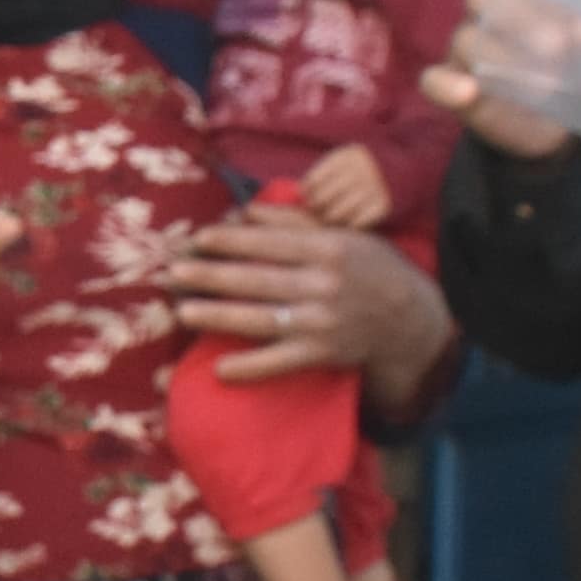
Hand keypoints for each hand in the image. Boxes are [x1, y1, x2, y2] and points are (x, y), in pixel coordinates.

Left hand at [166, 207, 459, 407]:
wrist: (407, 317)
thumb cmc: (368, 266)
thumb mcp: (342, 233)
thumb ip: (293, 220)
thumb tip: (245, 211)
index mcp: (326, 249)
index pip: (268, 242)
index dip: (231, 240)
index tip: (198, 238)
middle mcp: (322, 284)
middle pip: (255, 279)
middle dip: (210, 275)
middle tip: (173, 272)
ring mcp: (320, 322)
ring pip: (259, 318)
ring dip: (218, 316)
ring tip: (182, 311)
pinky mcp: (319, 354)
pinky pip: (278, 363)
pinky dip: (250, 368)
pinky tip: (220, 369)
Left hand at [294, 143, 392, 231]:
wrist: (412, 168)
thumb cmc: (371, 166)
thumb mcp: (349, 158)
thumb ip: (325, 171)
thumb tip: (298, 192)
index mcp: (348, 155)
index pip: (313, 181)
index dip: (306, 194)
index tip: (307, 199)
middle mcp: (360, 171)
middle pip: (322, 199)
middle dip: (316, 209)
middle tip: (319, 213)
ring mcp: (373, 189)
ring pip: (336, 214)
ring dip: (331, 220)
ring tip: (333, 219)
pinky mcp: (384, 206)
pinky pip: (355, 224)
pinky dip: (349, 226)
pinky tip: (351, 222)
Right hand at [424, 0, 580, 160]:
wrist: (554, 134)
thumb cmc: (575, 82)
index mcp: (528, 0)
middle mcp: (492, 17)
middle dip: (521, 15)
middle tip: (559, 47)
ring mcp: (467, 52)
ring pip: (468, 38)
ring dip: (503, 56)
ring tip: (543, 86)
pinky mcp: (452, 88)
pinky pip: (433, 79)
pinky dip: (446, 84)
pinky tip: (468, 92)